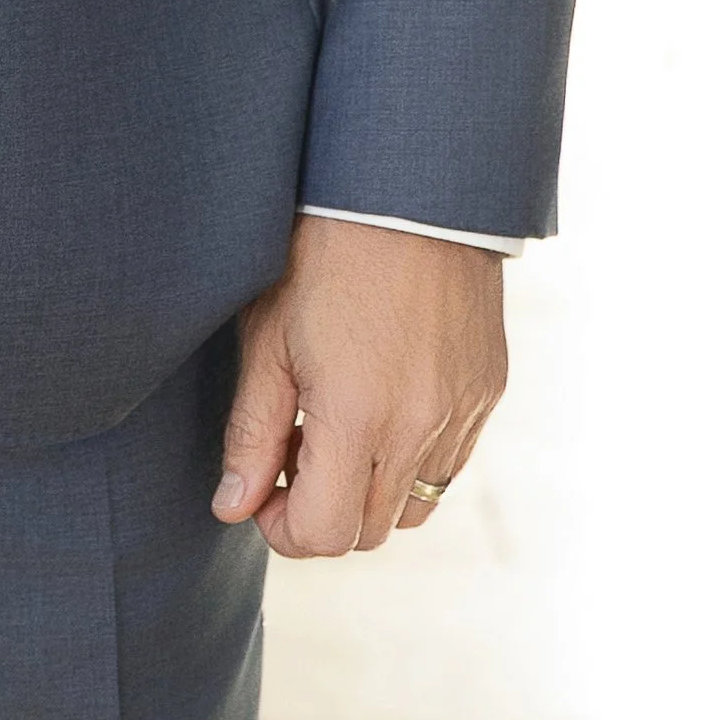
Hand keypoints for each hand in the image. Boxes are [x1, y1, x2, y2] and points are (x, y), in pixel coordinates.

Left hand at [213, 213, 506, 555]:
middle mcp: (420, 428)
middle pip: (367, 531)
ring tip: (335, 428)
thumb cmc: (323, 250)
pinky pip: (450, 461)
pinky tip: (381, 402)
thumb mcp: (269, 336)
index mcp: (359, 417)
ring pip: (414, 506)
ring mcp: (462, 413)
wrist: (408, 185)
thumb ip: (252, 432)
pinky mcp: (488, 391)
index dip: (280, 528)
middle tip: (290, 453)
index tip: (260, 490)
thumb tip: (232, 506)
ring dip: (368, 491)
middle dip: (321, 511)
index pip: (324, 534)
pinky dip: (411, 457)